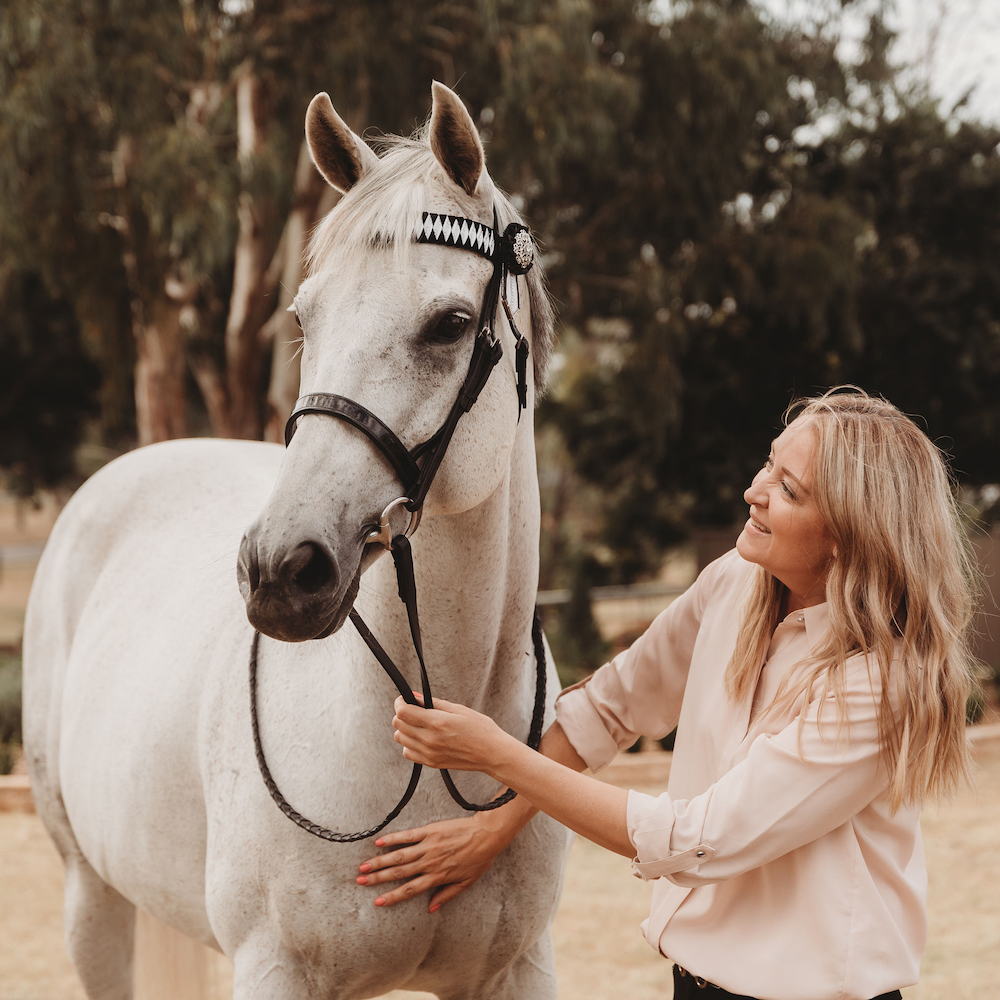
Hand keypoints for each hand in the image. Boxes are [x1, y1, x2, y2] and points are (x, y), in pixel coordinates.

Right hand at [356, 811, 518, 910]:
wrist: (486, 835)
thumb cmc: (478, 859)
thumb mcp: (466, 883)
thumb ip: (446, 895)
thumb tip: (431, 909)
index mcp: (437, 877)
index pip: (409, 890)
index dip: (392, 897)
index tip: (377, 902)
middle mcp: (429, 863)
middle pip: (398, 873)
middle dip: (377, 878)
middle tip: (360, 881)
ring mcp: (428, 846)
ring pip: (398, 856)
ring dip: (379, 861)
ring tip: (363, 866)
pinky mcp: (429, 831)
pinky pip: (408, 836)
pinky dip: (393, 839)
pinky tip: (379, 842)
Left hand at [392, 694, 512, 774]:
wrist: (492, 753)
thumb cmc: (480, 729)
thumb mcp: (458, 709)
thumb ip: (433, 703)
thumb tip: (415, 696)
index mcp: (437, 722)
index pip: (403, 712)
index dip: (400, 702)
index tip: (404, 699)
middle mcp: (430, 739)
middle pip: (398, 725)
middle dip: (402, 713)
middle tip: (413, 709)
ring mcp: (429, 753)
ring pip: (400, 739)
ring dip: (405, 729)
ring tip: (419, 724)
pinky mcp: (431, 763)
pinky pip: (408, 753)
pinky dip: (410, 744)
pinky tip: (422, 738)